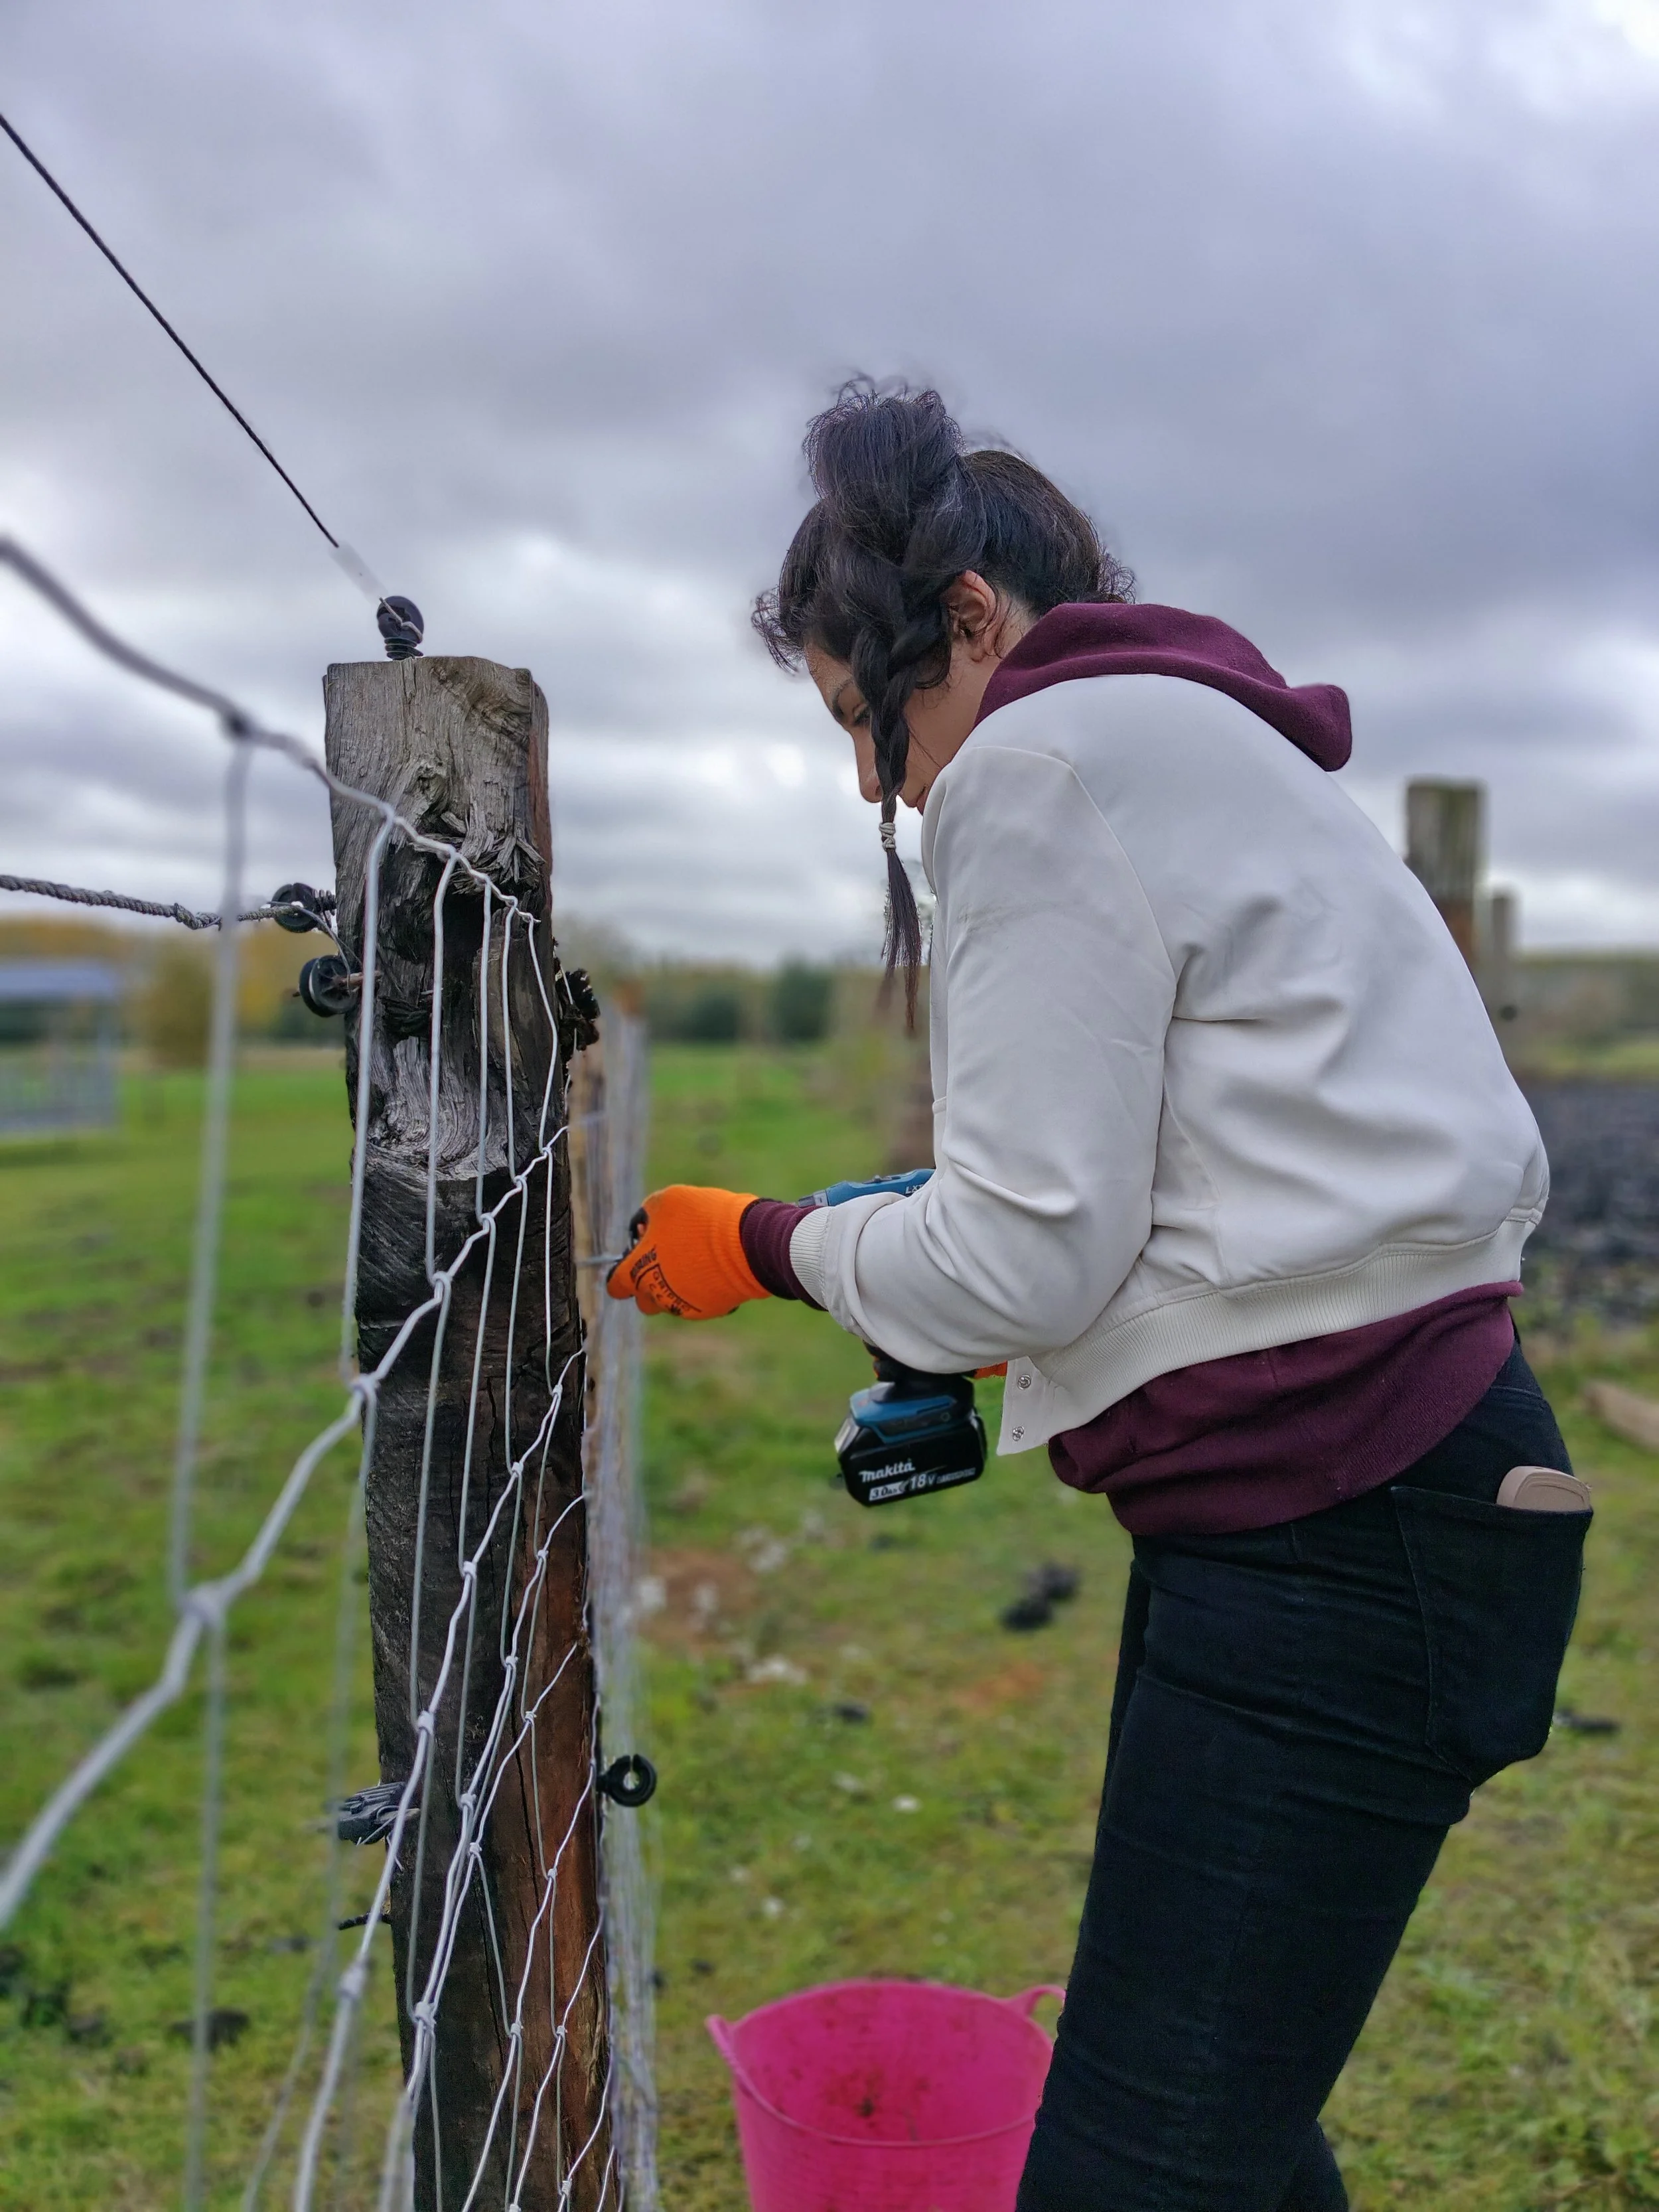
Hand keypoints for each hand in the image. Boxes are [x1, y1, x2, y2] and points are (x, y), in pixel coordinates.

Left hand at [605, 1185, 767, 1318]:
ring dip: (676, 1285)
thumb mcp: (668, 1200)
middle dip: (649, 1283)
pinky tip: (715, 1265)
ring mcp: (685, 1307)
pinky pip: (699, 1300)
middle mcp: (658, 1297)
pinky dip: (702, 1287)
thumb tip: (646, 1225)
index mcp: (639, 1273)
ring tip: (695, 1258)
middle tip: (667, 1257)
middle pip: (644, 1299)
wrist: (748, 1243)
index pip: (616, 1284)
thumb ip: (649, 1213)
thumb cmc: (702, 1219)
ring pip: (671, 1301)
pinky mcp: (711, 1310)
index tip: (636, 1255)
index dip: (621, 1270)